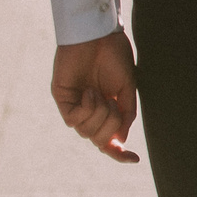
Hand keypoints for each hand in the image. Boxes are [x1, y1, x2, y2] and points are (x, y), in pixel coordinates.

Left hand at [51, 30, 139, 162]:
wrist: (99, 37)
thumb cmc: (114, 57)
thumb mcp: (127, 89)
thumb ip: (125, 114)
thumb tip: (119, 140)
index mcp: (108, 109)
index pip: (110, 139)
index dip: (120, 153)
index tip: (134, 159)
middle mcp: (90, 111)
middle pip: (99, 139)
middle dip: (110, 126)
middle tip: (114, 104)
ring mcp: (76, 106)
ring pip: (86, 132)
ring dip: (99, 115)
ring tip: (100, 94)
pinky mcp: (63, 100)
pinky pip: (73, 120)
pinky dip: (86, 109)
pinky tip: (89, 92)